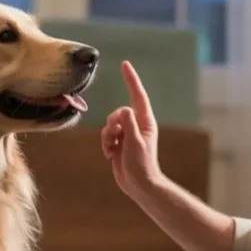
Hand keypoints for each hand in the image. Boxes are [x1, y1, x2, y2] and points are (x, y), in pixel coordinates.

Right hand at [101, 61, 161, 198]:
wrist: (139, 185)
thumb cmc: (141, 165)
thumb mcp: (135, 143)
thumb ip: (128, 124)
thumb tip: (124, 110)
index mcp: (145, 122)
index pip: (138, 96)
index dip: (131, 80)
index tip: (125, 64)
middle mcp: (136, 125)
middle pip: (118, 112)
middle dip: (112, 124)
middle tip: (116, 138)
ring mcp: (127, 134)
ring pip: (109, 124)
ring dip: (107, 136)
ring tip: (113, 150)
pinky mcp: (119, 143)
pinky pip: (106, 135)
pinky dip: (105, 144)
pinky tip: (110, 155)